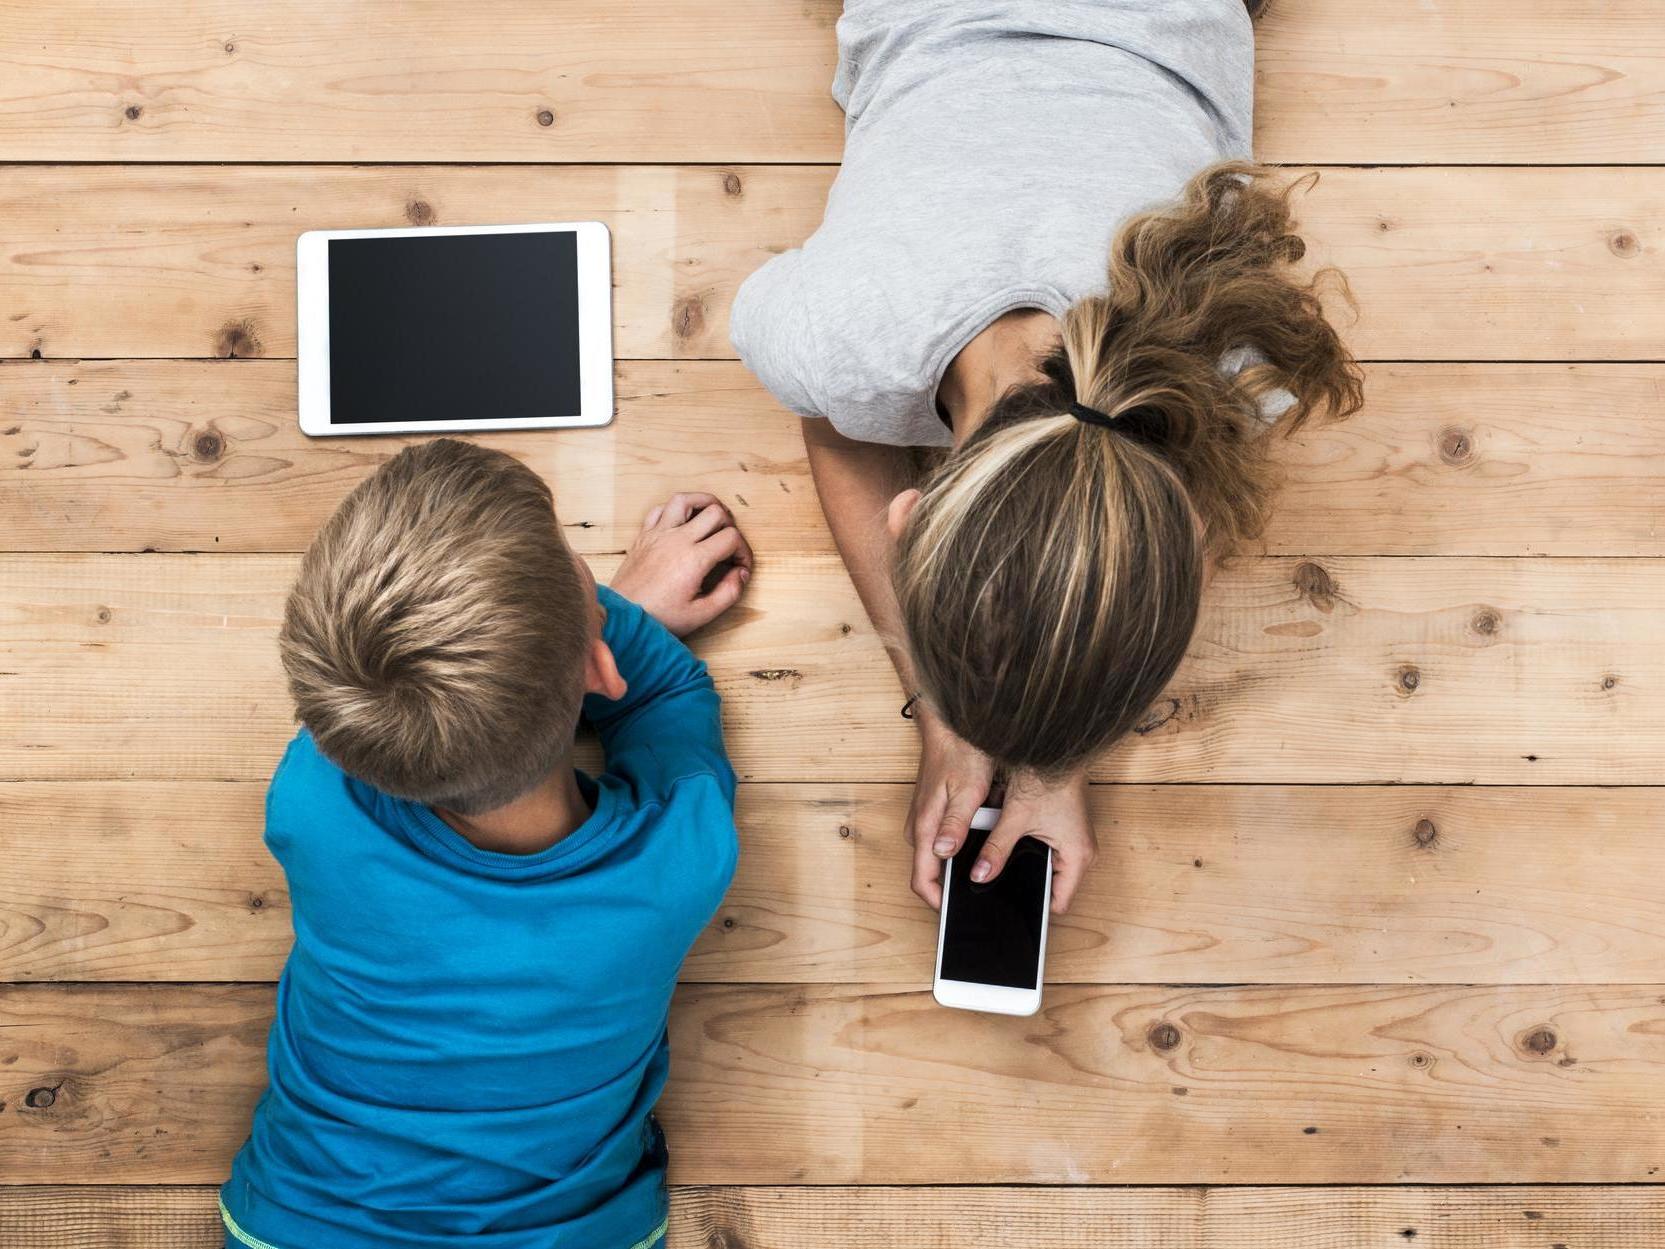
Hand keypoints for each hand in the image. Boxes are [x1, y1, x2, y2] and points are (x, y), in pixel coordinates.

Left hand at [610, 493, 752, 636]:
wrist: (622, 617)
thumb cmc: (659, 618)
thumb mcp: (701, 615)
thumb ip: (729, 593)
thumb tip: (741, 573)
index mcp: (694, 560)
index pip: (731, 538)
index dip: (744, 551)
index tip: (741, 566)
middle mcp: (677, 540)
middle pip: (715, 512)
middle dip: (731, 525)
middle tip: (729, 544)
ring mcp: (658, 534)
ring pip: (685, 499)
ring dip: (703, 503)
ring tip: (712, 517)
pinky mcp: (644, 536)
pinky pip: (659, 509)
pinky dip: (674, 510)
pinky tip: (682, 523)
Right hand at [905, 707, 995, 909]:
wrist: (950, 726)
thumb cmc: (960, 753)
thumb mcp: (968, 791)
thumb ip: (955, 825)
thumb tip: (943, 853)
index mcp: (926, 827)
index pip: (922, 880)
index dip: (937, 902)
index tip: (955, 914)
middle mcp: (920, 827)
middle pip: (929, 872)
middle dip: (950, 886)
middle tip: (980, 893)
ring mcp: (925, 819)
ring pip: (937, 856)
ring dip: (956, 864)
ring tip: (984, 866)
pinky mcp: (933, 811)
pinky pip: (942, 840)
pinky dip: (958, 847)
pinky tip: (979, 841)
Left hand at [974, 769, 1096, 914]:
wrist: (1055, 746)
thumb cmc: (1047, 778)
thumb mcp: (1015, 819)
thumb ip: (996, 851)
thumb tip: (980, 876)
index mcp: (1077, 857)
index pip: (1056, 903)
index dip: (1032, 906)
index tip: (1008, 907)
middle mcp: (1081, 853)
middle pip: (1050, 886)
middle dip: (1025, 884)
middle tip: (998, 884)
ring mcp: (1073, 841)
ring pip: (1045, 867)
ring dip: (1026, 863)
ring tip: (1006, 856)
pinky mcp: (1065, 829)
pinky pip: (1046, 850)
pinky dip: (1028, 847)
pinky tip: (1012, 838)